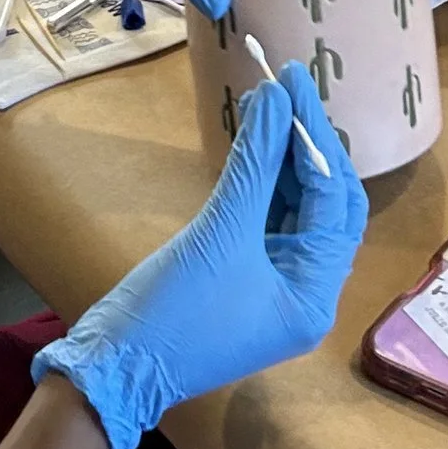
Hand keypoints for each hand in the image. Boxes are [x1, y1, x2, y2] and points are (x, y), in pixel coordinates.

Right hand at [31, 68, 365, 448]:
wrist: (113, 366)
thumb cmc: (173, 310)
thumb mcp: (218, 231)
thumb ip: (254, 162)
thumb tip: (277, 100)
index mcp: (315, 295)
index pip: (334, 201)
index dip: (315, 136)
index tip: (293, 81)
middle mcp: (306, 292)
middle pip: (326, 205)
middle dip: (308, 145)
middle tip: (288, 86)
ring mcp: (275, 286)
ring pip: (297, 209)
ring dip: (285, 158)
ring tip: (268, 101)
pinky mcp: (244, 277)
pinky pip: (267, 220)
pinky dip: (263, 181)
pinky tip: (254, 138)